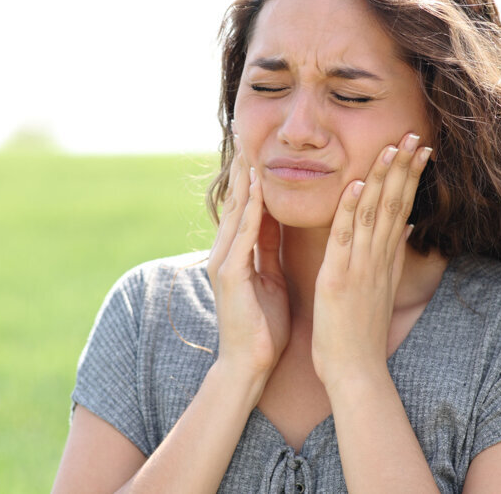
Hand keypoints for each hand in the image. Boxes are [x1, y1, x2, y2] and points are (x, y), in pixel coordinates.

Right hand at [206, 145, 290, 381]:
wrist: (248, 366)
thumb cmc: (263, 327)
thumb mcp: (270, 278)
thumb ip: (268, 249)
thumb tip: (276, 220)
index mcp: (236, 254)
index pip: (246, 208)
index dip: (252, 178)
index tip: (261, 148)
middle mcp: (225, 253)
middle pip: (236, 202)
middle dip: (243, 170)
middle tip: (250, 134)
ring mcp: (224, 262)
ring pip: (237, 212)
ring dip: (246, 181)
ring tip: (251, 150)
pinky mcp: (230, 275)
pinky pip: (243, 235)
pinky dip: (251, 209)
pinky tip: (258, 188)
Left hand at [311, 132, 430, 390]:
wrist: (355, 369)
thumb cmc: (361, 330)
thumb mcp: (382, 287)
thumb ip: (393, 255)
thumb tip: (408, 228)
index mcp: (386, 258)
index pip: (402, 207)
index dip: (411, 176)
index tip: (421, 147)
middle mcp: (378, 258)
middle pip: (395, 204)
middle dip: (405, 167)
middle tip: (416, 134)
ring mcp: (360, 266)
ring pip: (374, 214)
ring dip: (383, 178)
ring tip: (392, 146)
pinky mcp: (339, 278)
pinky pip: (344, 238)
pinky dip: (349, 210)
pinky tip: (355, 185)